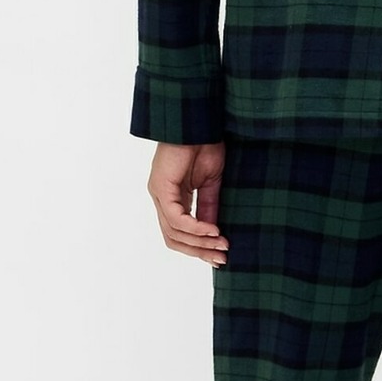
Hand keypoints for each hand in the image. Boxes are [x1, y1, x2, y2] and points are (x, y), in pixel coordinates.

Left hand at [147, 141, 227, 264]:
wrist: (199, 121)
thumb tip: (215, 234)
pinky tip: (213, 230)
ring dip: (200, 243)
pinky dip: (195, 227)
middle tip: (222, 259)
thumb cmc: (205, 145)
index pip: (179, 234)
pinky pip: (176, 218)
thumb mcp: (211, 183)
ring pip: (173, 233)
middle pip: (173, 239)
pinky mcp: (161, 187)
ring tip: (222, 244)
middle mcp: (162, 198)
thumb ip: (209, 207)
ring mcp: (159, 193)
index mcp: (173, 198)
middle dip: (199, 252)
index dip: (199, 248)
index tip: (220, 257)